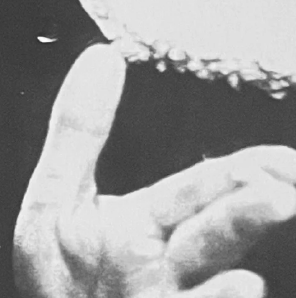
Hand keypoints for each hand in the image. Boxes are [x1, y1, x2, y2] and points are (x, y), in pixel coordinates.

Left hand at [14, 44, 295, 297]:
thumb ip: (79, 130)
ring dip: (239, 237)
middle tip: (287, 185)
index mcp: (149, 222)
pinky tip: (245, 283)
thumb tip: (104, 55)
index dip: (245, 171)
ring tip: (276, 204)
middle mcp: (169, 264)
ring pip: (209, 275)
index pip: (203, 189)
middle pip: (219, 229)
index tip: (284, 160)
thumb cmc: (62, 273)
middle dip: (255, 206)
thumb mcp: (59, 195)